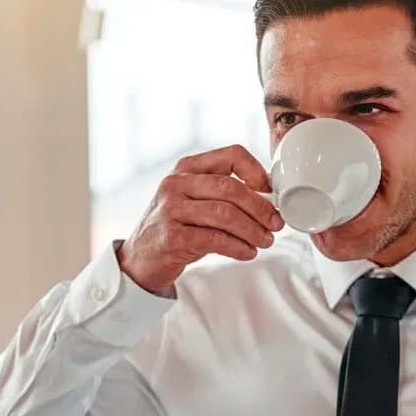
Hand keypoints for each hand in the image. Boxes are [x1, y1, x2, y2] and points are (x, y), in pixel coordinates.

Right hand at [118, 144, 283, 294]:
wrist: (140, 260)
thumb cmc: (175, 229)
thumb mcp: (194, 202)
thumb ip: (223, 195)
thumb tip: (269, 200)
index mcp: (186, 169)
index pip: (231, 155)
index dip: (257, 172)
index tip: (271, 193)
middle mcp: (176, 184)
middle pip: (231, 187)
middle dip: (261, 208)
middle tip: (276, 224)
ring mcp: (171, 210)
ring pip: (225, 214)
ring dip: (252, 230)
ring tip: (265, 241)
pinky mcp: (172, 237)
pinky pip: (215, 239)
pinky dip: (238, 247)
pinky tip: (247, 252)